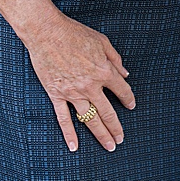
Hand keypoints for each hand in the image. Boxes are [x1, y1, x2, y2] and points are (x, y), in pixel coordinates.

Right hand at [24, 12, 135, 152]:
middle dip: (116, 127)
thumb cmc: (76, 34)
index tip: (131, 106)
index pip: (122, 90)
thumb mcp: (103, 42)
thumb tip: (126, 74)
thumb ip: (116, 60)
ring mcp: (73, 93)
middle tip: (121, 139)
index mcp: (104, 71)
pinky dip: (69, 134)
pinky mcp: (56, 95)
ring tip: (109, 146)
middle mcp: (90, 86)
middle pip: (107, 112)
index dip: (129, 99)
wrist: (47, 33)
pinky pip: (63, 119)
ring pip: (89, 119)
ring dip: (100, 134)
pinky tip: (74, 147)